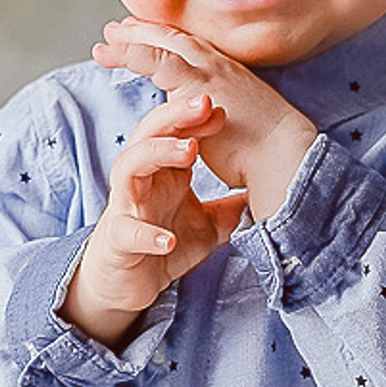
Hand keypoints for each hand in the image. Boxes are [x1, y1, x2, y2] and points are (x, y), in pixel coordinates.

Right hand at [60, 89, 249, 349]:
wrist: (126, 282)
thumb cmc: (162, 242)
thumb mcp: (209, 224)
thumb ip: (232, 207)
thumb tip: (269, 193)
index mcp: (164, 172)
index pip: (177, 132)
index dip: (198, 118)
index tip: (225, 110)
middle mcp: (141, 181)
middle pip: (149, 133)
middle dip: (176, 116)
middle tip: (205, 104)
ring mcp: (125, 207)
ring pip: (129, 167)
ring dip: (157, 153)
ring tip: (190, 152)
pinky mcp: (117, 240)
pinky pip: (127, 231)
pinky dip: (146, 234)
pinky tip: (168, 240)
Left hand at [93, 18, 318, 219]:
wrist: (281, 158)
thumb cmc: (262, 154)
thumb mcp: (234, 128)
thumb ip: (214, 121)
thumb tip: (200, 130)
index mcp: (227, 75)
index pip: (191, 50)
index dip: (165, 41)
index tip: (144, 36)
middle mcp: (218, 66)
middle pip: (174, 40)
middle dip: (144, 31)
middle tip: (117, 29)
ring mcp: (208, 71)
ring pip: (162, 43)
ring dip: (131, 38)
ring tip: (106, 38)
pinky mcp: (196, 84)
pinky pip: (156, 59)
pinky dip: (131, 52)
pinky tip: (109, 51)